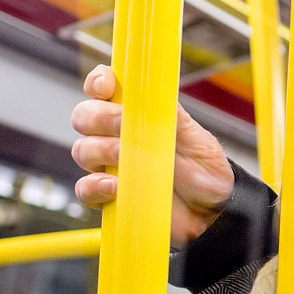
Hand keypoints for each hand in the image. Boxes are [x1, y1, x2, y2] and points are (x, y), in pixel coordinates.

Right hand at [72, 65, 235, 246]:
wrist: (211, 212)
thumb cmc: (205, 171)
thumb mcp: (198, 141)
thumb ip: (175, 118)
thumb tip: (156, 97)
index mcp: (136, 114)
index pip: (104, 88)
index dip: (98, 82)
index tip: (106, 86)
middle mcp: (116, 136)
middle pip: (84, 116)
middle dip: (98, 117)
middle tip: (123, 127)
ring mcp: (109, 165)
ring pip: (82, 150)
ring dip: (100, 150)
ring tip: (127, 159)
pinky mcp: (107, 196)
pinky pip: (85, 189)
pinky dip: (95, 186)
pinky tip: (115, 187)